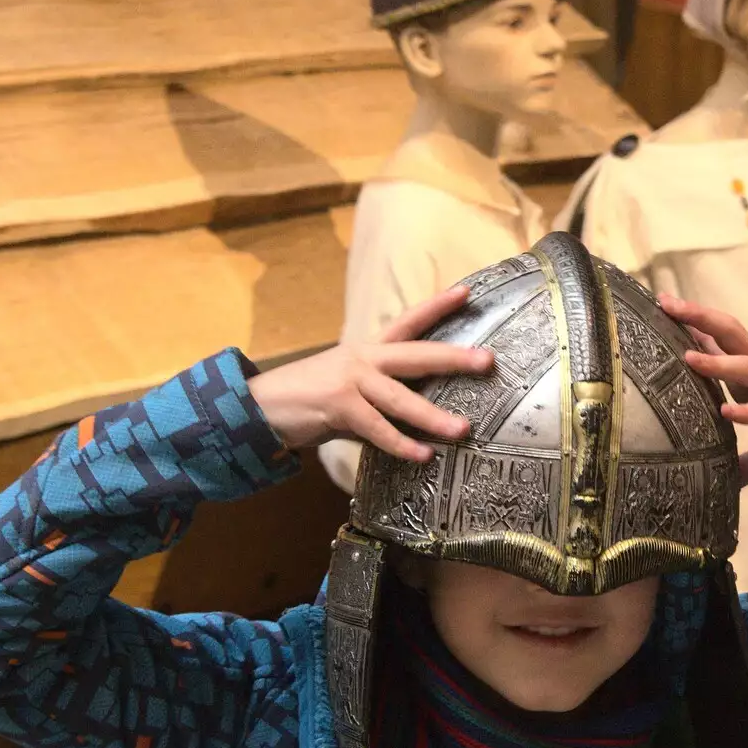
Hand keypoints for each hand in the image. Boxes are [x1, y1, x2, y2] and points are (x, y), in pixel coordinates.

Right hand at [247, 286, 492, 458]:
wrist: (260, 406)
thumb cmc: (311, 400)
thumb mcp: (352, 392)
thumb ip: (385, 402)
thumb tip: (421, 423)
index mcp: (369, 350)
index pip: (408, 322)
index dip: (436, 306)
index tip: (466, 291)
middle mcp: (363, 359)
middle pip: (416, 354)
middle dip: (453, 358)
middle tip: (487, 361)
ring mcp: (350, 381)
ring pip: (400, 398)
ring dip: (432, 416)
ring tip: (462, 429)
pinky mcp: (338, 406)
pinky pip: (376, 428)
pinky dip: (400, 443)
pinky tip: (422, 455)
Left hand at [661, 295, 747, 485]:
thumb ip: (740, 465)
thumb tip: (717, 483)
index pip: (718, 342)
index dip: (692, 325)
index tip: (663, 306)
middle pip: (729, 334)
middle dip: (698, 317)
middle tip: (666, 302)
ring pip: (747, 364)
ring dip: (718, 361)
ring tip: (688, 357)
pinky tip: (728, 413)